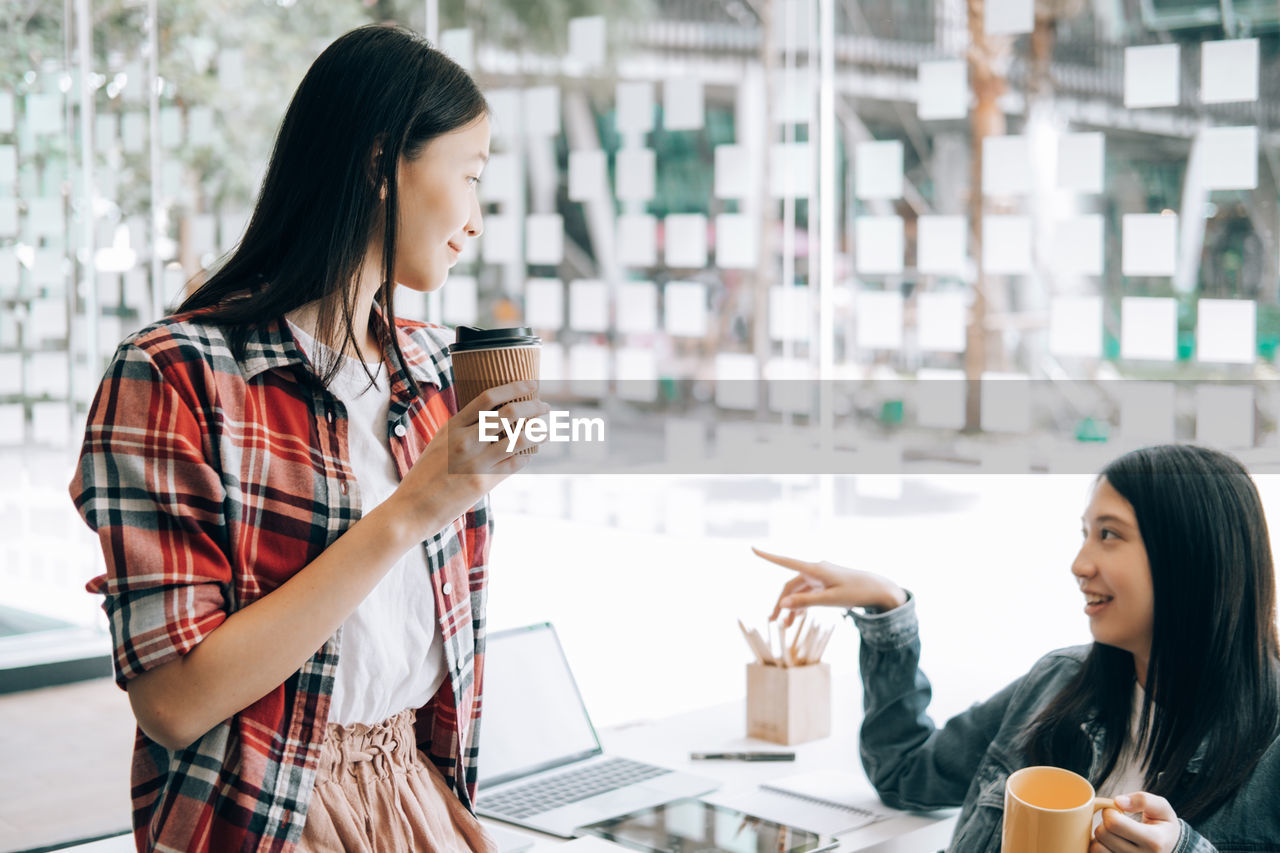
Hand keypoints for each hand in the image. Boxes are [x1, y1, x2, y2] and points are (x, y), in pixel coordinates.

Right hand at [389, 380, 549, 543]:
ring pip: (519, 439)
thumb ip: (462, 430)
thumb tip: (491, 419)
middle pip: (509, 414)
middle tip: (545, 406)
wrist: (411, 508)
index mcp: (452, 426)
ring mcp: (475, 462)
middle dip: (533, 407)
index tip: (531, 384)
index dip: (514, 388)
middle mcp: (465, 440)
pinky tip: (531, 454)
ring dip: (538, 431)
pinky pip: (514, 465)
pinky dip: (526, 457)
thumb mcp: (439, 443)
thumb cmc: (425, 476)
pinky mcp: (482, 483)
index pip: (488, 397)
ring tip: (546, 429)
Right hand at [752, 547, 907, 626]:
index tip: (752, 549)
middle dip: (780, 603)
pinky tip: (797, 618)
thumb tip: (782, 604)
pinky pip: (808, 593)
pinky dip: (801, 604)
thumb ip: (805, 602)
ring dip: (791, 607)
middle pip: (790, 585)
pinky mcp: (825, 583)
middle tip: (772, 621)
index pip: (785, 561)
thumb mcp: (830, 600)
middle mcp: (815, 570)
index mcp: (815, 569)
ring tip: (785, 626)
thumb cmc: (856, 592)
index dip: (768, 556)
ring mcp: (820, 577)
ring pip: (798, 591)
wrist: (878, 590)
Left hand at [1091, 793, 1180, 852]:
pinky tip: (1109, 844)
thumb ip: (1143, 800)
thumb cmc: (1163, 826)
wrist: (1170, 848)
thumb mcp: (1162, 808)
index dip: (1109, 812)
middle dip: (1104, 823)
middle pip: (1102, 834)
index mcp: (1154, 841)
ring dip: (1101, 838)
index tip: (1117, 812)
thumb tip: (1118, 801)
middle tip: (1116, 823)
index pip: (1114, 823)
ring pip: (1096, 848)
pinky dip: (1100, 848)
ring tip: (1114, 835)